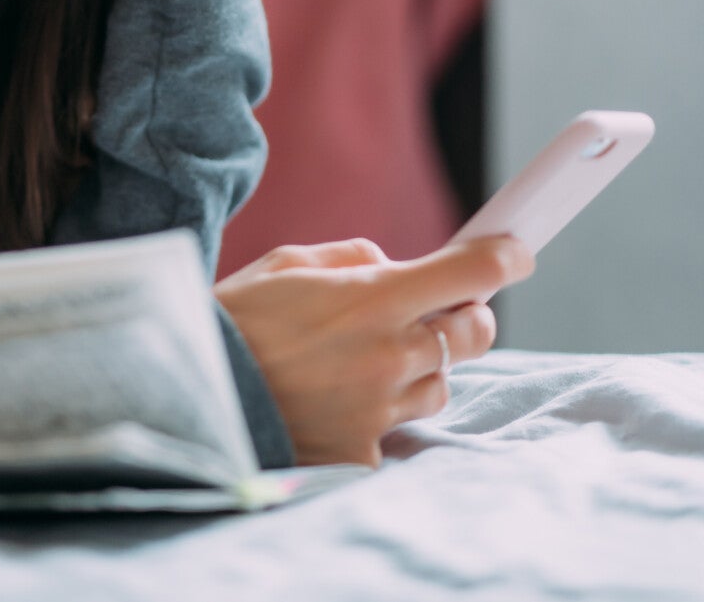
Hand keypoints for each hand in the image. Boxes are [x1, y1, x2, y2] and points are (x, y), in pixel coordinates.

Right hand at [213, 234, 534, 467]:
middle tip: (434, 309)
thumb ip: (354, 259)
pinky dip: (378, 414)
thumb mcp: (288, 264)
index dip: (504, 258)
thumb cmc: (234, 322)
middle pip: (475, 332)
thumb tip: (395, 266)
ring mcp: (379, 408)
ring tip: (364, 361)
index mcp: (374, 298)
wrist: (188, 395)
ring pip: (441, 385)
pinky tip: (337, 401)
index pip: (472, 273)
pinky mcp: (362, 451)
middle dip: (464, 315)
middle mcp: (389, 355)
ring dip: (420, 369)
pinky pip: (397, 430)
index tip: (514, 253)